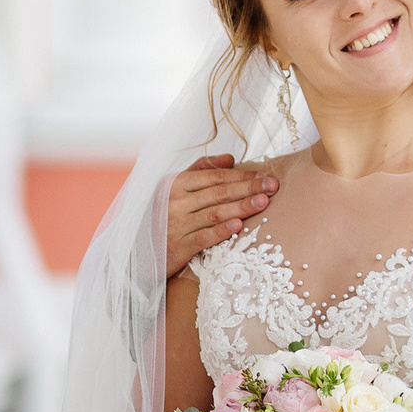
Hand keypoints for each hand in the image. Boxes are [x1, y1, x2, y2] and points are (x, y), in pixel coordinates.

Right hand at [164, 156, 278, 278]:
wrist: (140, 253)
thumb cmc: (164, 218)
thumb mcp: (175, 189)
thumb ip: (200, 170)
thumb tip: (231, 158)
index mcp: (175, 183)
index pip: (215, 176)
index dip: (242, 175)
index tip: (265, 175)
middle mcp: (174, 201)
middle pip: (218, 192)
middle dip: (248, 188)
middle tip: (273, 186)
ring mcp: (175, 224)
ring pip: (215, 213)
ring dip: (241, 207)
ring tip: (263, 202)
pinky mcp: (177, 246)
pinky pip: (204, 237)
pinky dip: (221, 231)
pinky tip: (239, 226)